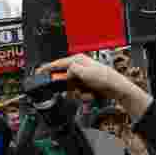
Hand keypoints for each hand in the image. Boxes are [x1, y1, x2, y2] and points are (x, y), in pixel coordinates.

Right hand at [37, 54, 151, 119]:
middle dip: (66, 86)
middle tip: (70, 90)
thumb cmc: (105, 78)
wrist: (116, 88)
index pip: (58, 63)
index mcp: (78, 60)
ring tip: (87, 93)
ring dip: (76, 92)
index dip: (47, 68)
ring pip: (70, 86)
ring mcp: (82, 75)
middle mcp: (79, 66)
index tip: (39, 72)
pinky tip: (89, 94)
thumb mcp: (86, 73)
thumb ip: (72, 70)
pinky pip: (77, 91)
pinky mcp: (85, 83)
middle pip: (63, 77)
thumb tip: (66, 71)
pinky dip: (81, 94)